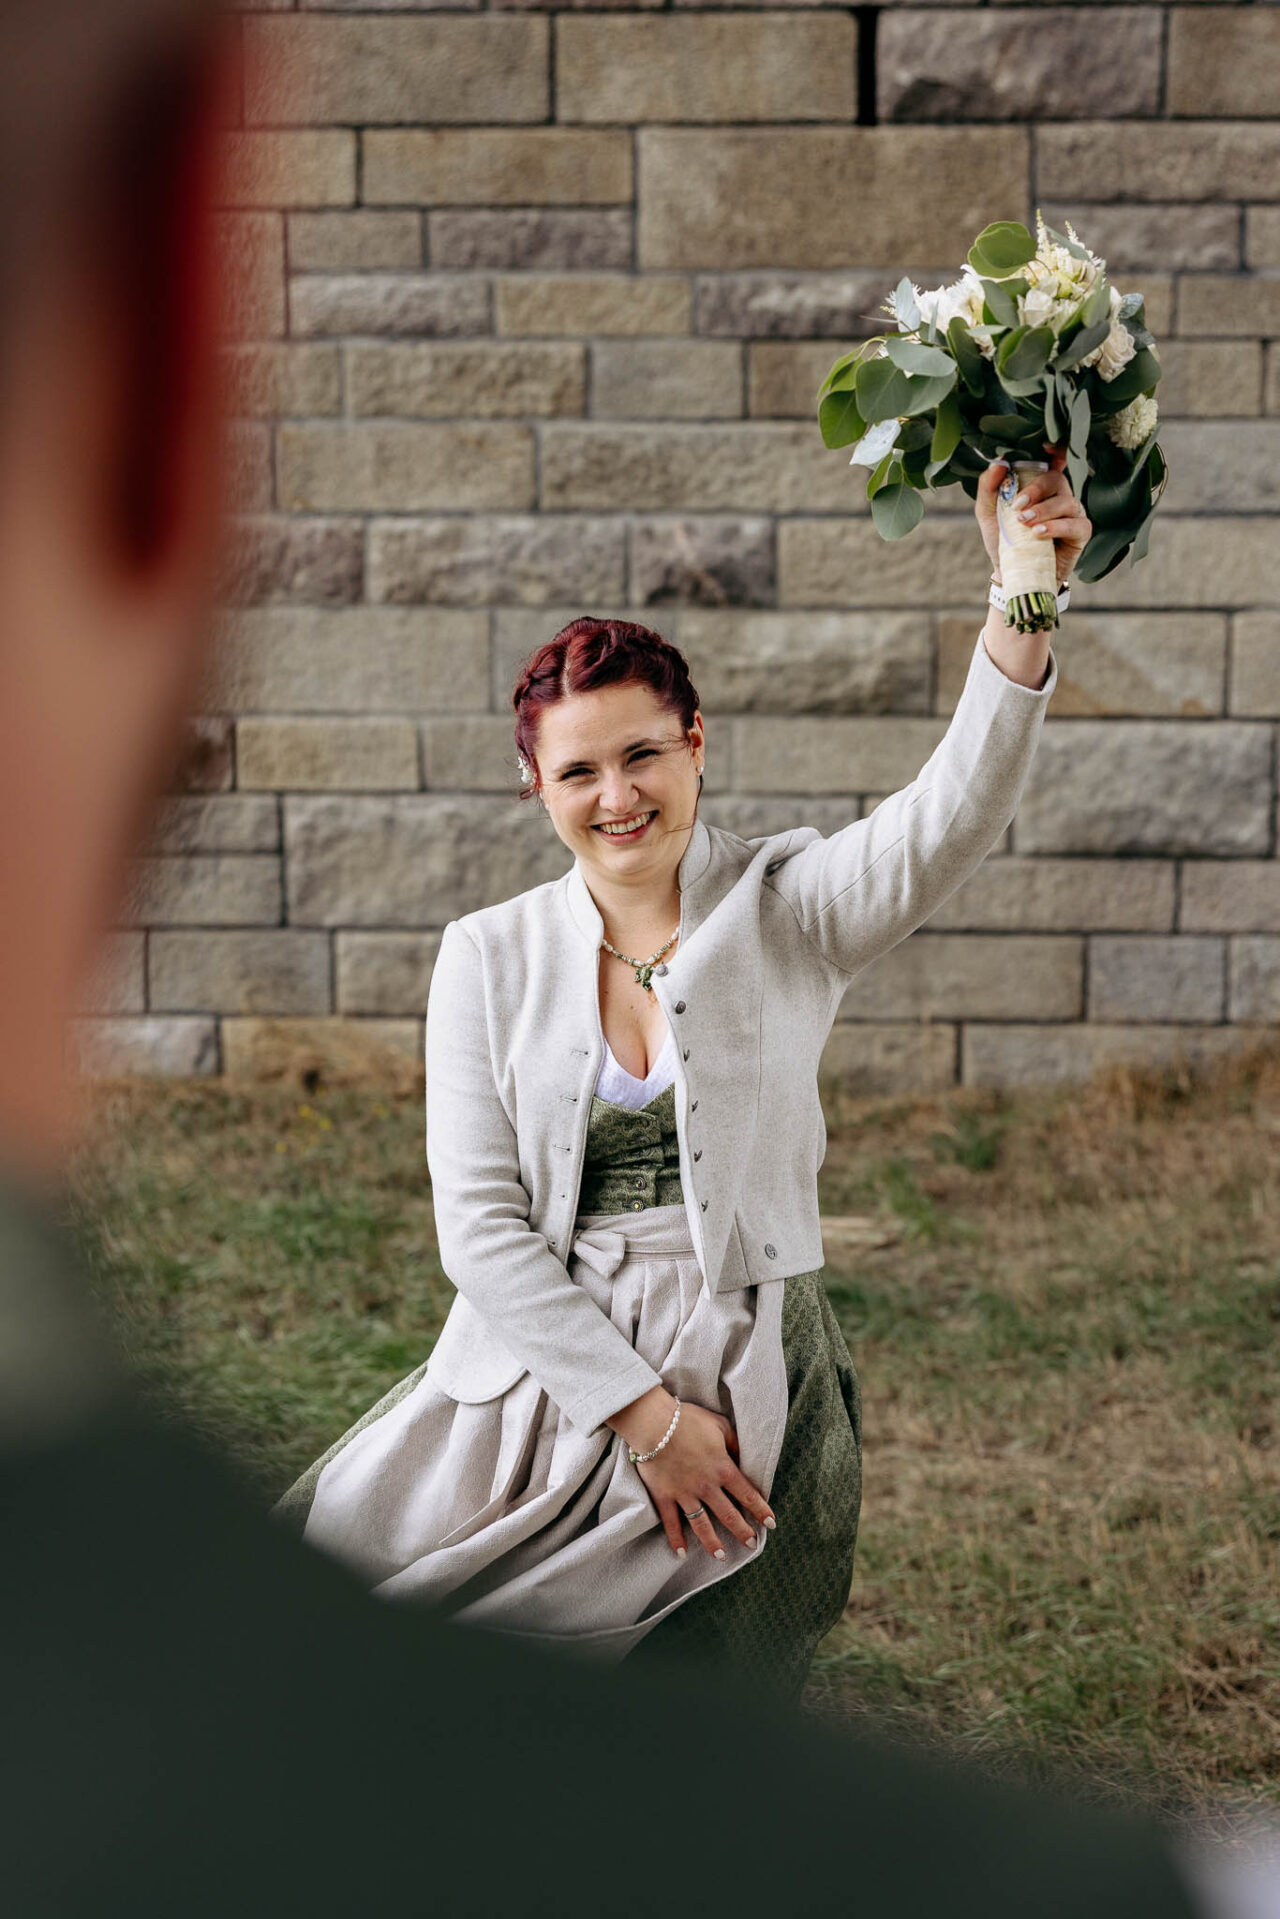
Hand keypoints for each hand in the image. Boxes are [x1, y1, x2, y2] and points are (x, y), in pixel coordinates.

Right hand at [611, 1388, 774, 1558]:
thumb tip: (744, 1456)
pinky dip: (676, 1539)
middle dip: (743, 1531)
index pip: (747, 1494)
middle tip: (752, 1544)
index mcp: (723, 1468)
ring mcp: (684, 1494)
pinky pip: (671, 1523)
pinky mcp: (664, 1496)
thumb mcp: (719, 1425)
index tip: (771, 1523)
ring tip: (721, 1556)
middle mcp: (706, 1486)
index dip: (761, 1509)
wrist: (653, 1422)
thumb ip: (734, 1441)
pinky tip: (682, 1553)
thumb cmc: (687, 1419)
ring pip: (702, 1525)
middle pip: (728, 1514)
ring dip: (713, 1542)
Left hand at [976, 441, 1092, 588]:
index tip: (1046, 447)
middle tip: (1018, 506)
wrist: (1013, 575)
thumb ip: (989, 487)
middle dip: (1037, 489)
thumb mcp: (989, 514)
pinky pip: (1076, 524)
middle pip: (1057, 479)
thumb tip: (998, 463)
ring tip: (1025, 523)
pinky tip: (1040, 534)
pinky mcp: (1081, 533)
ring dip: (1044, 510)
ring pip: (1067, 501)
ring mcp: (1072, 514)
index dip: (1055, 450)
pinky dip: (1057, 527)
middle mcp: (1059, 496)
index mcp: (1040, 487)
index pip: (1052, 461)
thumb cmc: (1005, 542)